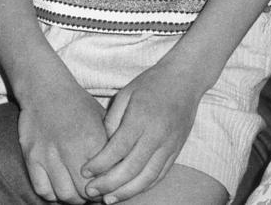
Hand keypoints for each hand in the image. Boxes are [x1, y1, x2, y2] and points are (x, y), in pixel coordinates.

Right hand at [18, 81, 107, 202]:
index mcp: (92, 138)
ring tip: (79, 191)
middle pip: (84, 190)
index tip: (110, 185)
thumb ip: (109, 142)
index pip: (104, 175)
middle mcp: (70, 148)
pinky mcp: (32, 158)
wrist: (46, 89)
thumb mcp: (101, 117)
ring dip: (74, 198)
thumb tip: (120, 166)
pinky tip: (61, 188)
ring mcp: (49, 155)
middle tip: (95, 192)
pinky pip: (43, 190)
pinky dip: (53, 195)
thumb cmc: (78, 103)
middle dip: (92, 195)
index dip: (108, 185)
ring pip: (64, 194)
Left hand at [81, 61, 200, 202]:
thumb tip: (102, 149)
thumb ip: (112, 120)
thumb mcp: (126, 93)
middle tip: (90, 191)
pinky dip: (143, 186)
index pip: (117, 149)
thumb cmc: (152, 83)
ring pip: (147, 177)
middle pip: (131, 168)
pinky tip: (129, 190)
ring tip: (108, 199)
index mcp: (142, 117)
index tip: (84, 171)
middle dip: (108, 184)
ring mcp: (170, 143)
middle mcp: (158, 133)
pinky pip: (160, 174)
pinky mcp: (177, 149)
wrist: (186, 78)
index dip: (99, 164)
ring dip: (126, 192)